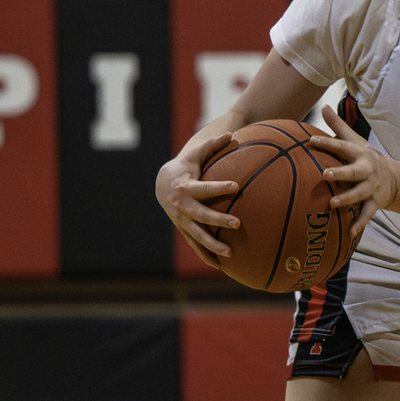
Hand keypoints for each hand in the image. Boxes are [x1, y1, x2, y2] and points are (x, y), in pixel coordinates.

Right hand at [155, 133, 238, 268]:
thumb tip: (232, 134)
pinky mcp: (184, 230)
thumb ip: (213, 146)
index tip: (237, 186)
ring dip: (213, 246)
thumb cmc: (185, 166)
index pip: (205, 188)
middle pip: (201, 215)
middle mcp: (182, 207)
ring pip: (197, 236)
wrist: (161, 184)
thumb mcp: (196, 155)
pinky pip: (195, 245)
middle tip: (238, 223)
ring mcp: (182, 221)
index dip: (220, 187)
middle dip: (219, 220)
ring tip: (231, 253)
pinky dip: (206, 255)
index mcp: (185, 187)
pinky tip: (221, 266)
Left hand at [310, 105, 399, 237]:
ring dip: (347, 199)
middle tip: (325, 174)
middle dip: (340, 173)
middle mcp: (366, 170)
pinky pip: (367, 215)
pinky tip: (349, 233)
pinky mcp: (374, 203)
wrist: (396, 179)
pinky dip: (359, 224)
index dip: (327, 143)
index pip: (342, 146)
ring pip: (359, 194)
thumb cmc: (367, 157)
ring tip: (332, 204)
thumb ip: (338, 126)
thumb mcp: (356, 140)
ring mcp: (371, 187)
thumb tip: (323, 106)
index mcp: (359, 154)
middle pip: (353, 171)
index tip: (310, 141)